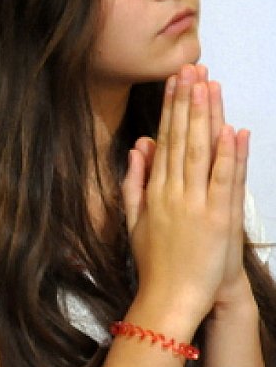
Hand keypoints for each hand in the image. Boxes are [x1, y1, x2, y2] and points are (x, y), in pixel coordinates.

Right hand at [122, 65, 246, 322]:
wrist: (171, 296)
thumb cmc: (154, 262)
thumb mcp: (133, 220)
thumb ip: (133, 182)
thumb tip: (138, 146)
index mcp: (154, 192)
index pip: (164, 141)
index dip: (171, 109)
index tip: (175, 83)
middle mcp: (174, 193)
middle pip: (182, 139)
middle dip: (188, 102)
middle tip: (192, 70)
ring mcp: (198, 204)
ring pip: (202, 152)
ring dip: (207, 117)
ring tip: (209, 85)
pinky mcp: (219, 219)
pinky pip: (226, 181)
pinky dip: (231, 154)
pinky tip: (233, 129)